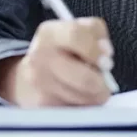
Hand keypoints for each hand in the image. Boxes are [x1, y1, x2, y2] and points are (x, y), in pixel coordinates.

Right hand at [0, 18, 114, 106]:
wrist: (29, 74)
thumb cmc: (62, 48)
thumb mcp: (78, 28)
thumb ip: (96, 32)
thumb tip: (106, 53)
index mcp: (50, 33)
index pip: (76, 36)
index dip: (96, 49)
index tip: (107, 60)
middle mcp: (40, 57)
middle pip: (83, 78)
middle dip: (101, 84)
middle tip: (106, 83)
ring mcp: (38, 82)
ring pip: (81, 97)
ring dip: (94, 96)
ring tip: (92, 88)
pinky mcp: (41, 104)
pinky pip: (74, 108)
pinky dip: (82, 104)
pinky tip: (78, 95)